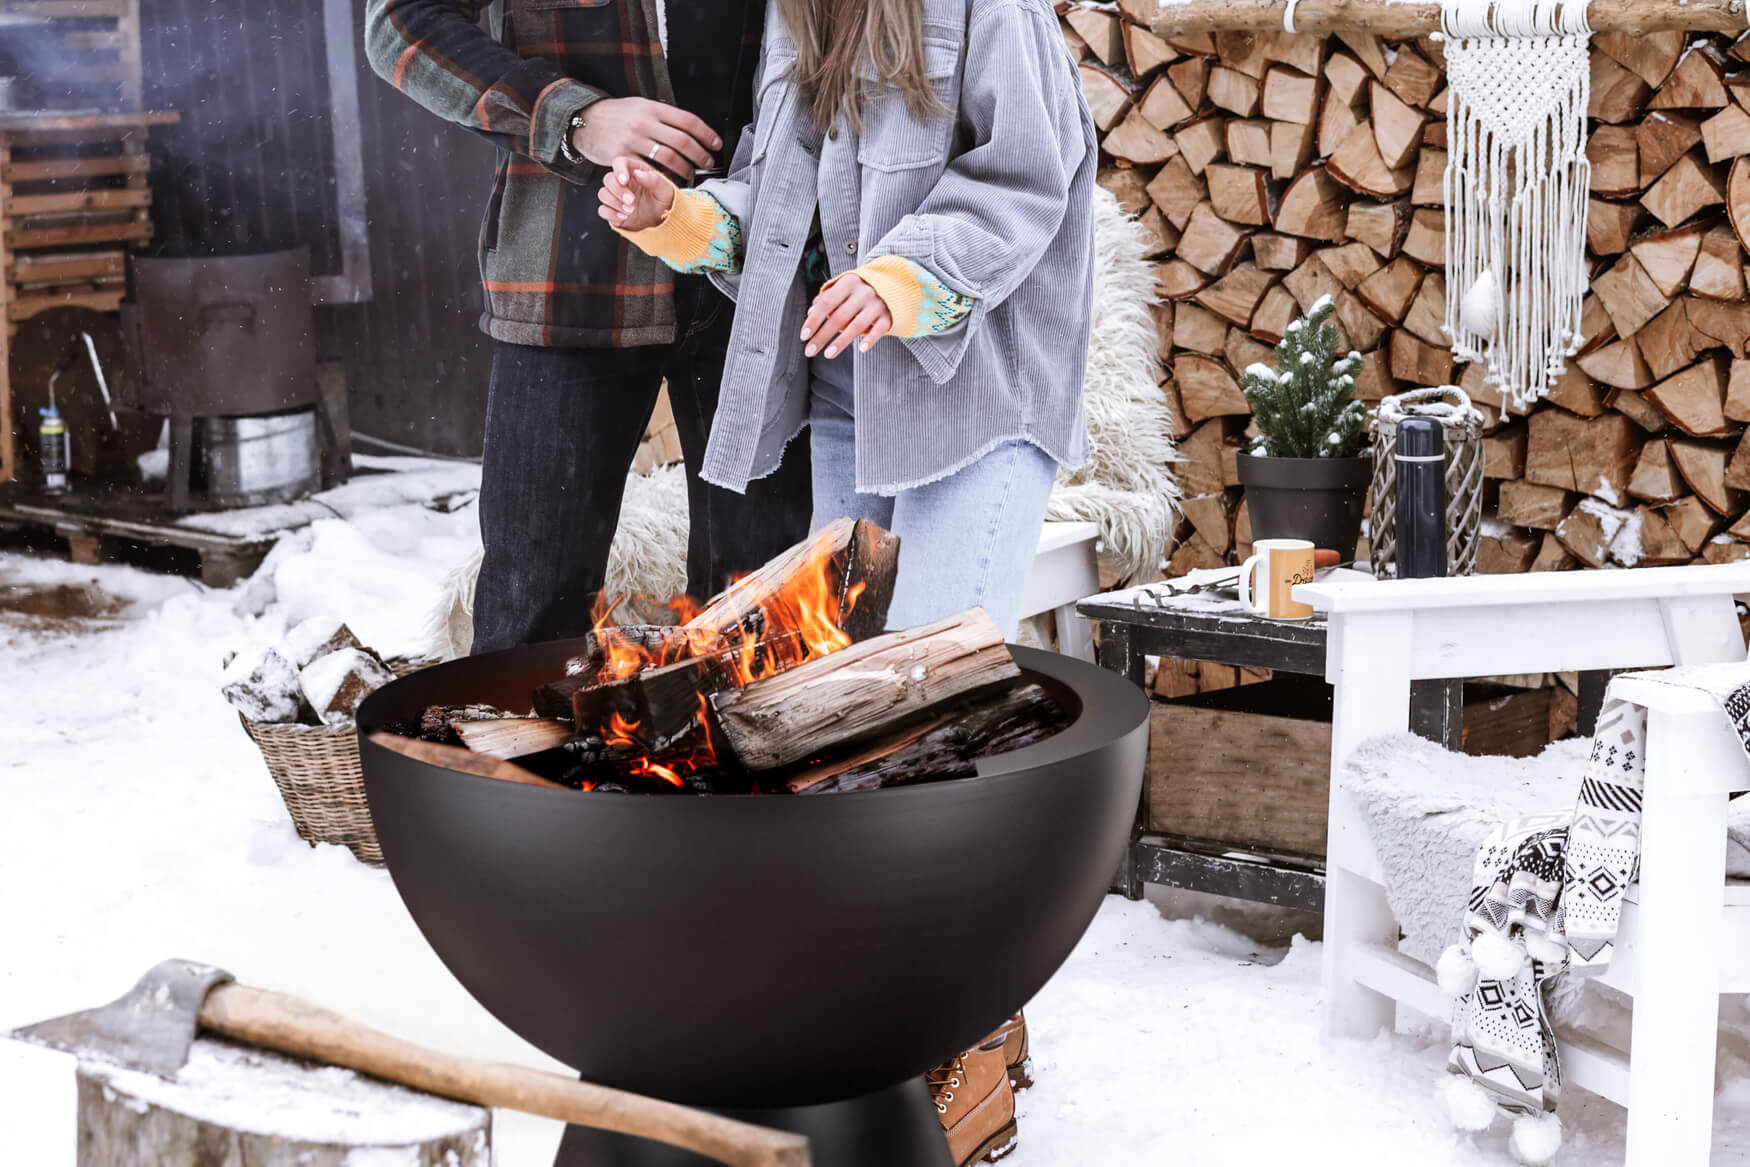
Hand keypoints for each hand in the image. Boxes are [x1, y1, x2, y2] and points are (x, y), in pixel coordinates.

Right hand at [572, 96, 718, 181]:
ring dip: (685, 168)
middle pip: (682, 140)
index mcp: (652, 108)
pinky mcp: (622, 156)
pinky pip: (648, 169)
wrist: (584, 121)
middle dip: (700, 154)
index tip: (716, 143)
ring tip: (692, 173)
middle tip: (708, 162)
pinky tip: (670, 180)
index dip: (706, 133)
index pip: (687, 120)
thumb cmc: (615, 115)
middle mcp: (644, 122)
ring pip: (668, 156)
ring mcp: (633, 139)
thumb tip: (689, 128)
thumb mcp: (639, 106)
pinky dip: (662, 176)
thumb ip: (662, 116)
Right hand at [597, 159, 674, 231]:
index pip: (619, 162)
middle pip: (608, 179)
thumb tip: (638, 173)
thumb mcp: (665, 190)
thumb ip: (654, 179)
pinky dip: (610, 214)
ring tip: (631, 210)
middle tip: (631, 200)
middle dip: (618, 190)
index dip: (619, 169)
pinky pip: (602, 210)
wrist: (663, 221)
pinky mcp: (613, 211)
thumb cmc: (664, 201)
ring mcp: (616, 197)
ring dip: (614, 202)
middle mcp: (622, 183)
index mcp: (634, 171)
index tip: (625, 180)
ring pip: (603, 194)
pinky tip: (624, 217)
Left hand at [801, 275, 892, 358]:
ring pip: (856, 325)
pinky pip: (879, 330)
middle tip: (810, 351)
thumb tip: (811, 313)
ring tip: (828, 354)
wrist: (893, 284)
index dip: (814, 320)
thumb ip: (827, 298)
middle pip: (838, 317)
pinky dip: (870, 339)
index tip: (804, 336)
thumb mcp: (844, 287)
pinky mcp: (888, 316)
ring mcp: (876, 304)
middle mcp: (862, 292)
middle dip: (822, 336)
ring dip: (841, 341)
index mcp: (848, 283)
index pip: (826, 303)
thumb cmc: (860, 290)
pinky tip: (861, 350)